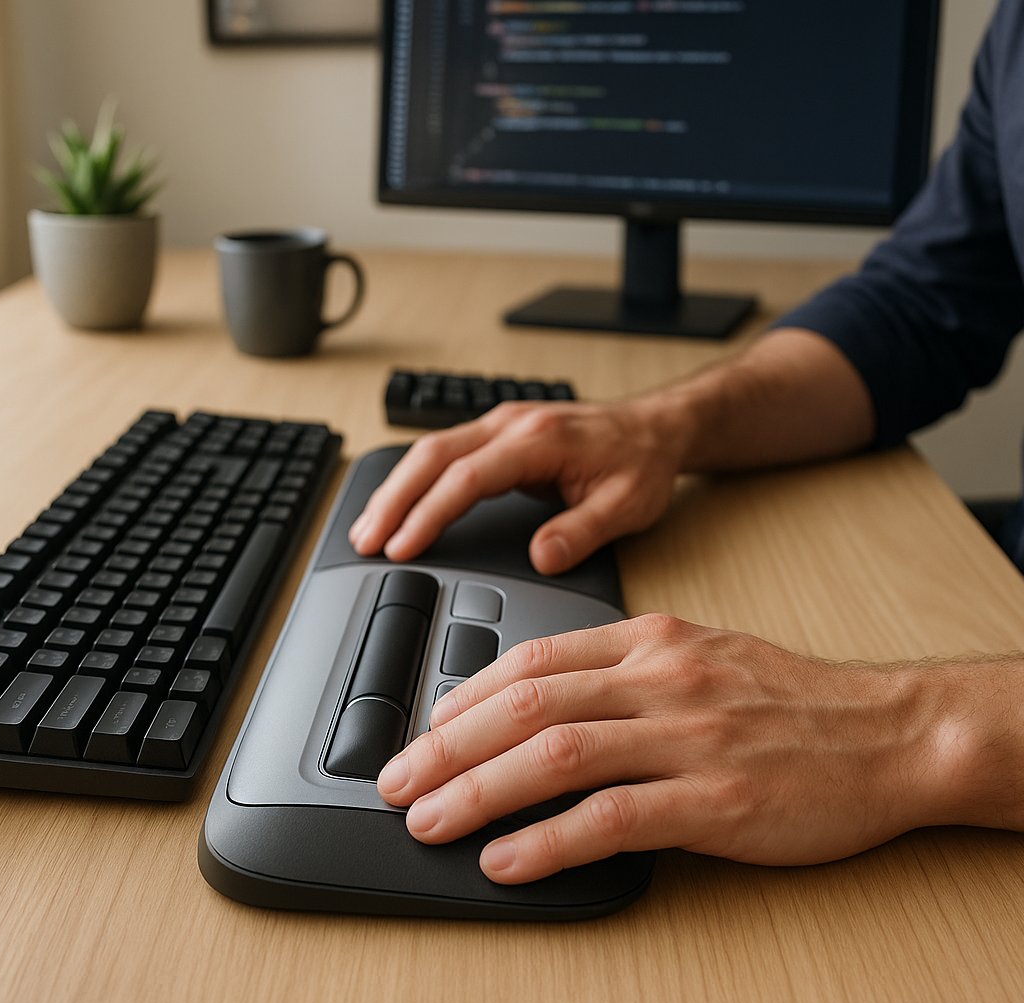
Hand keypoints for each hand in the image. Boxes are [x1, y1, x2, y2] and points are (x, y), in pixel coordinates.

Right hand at [349, 399, 686, 574]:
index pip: (468, 478)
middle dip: (393, 500)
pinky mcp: (498, 432)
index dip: (430, 514)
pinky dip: (415, 480)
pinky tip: (399, 506)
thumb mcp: (627, 504)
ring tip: (368, 530)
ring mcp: (502, 423)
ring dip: (396, 489)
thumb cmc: (641, 461)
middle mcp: (512, 423)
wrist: (657, 427)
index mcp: (539, 439)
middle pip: (432, 456)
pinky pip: (445, 452)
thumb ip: (582, 531)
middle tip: (366, 542)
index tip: (404, 547)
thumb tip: (541, 557)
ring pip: (431, 450)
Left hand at [375, 614, 953, 883]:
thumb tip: (544, 709)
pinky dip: (549, 841)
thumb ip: (630, 674)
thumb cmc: (800, 705)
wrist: (897, 734)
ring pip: (557, 754)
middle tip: (396, 781)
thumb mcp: (707, 659)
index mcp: (657, 641)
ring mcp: (692, 737)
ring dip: (479, 791)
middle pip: (527, 703)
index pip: (535, 657)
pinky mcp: (719, 799)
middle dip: (446, 747)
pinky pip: (613, 820)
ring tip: (430, 821)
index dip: (465, 696)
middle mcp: (665, 678)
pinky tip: (508, 861)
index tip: (424, 729)